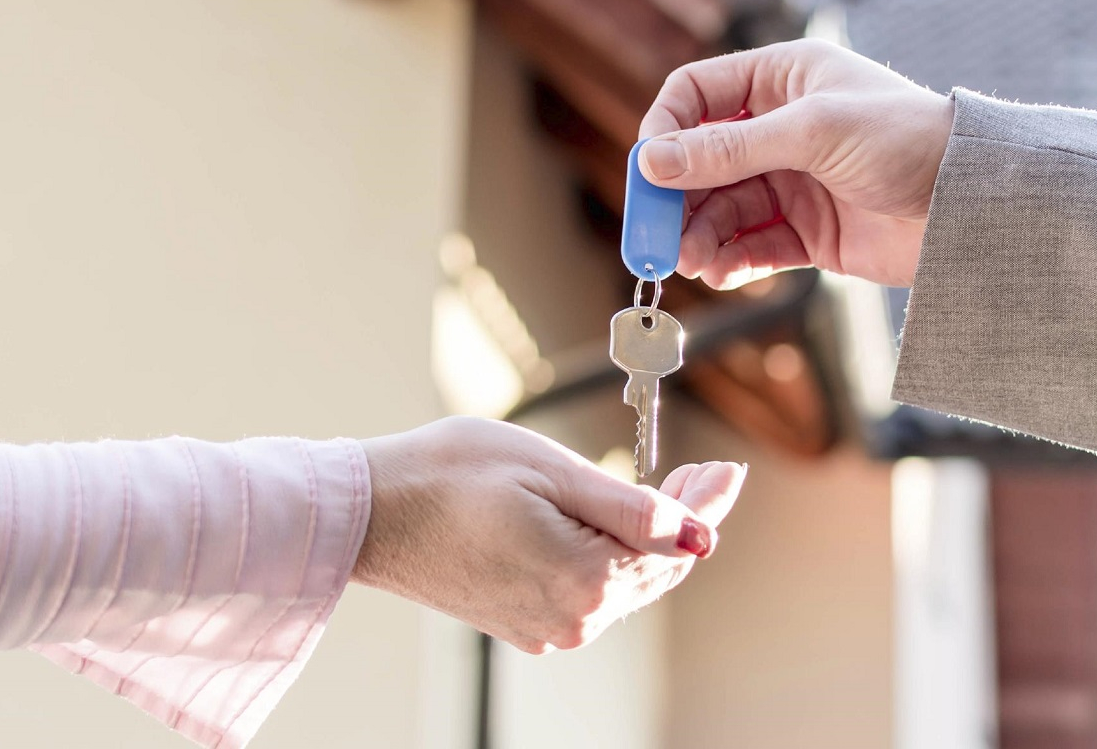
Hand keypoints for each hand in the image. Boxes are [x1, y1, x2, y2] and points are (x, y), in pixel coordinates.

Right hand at [351, 416, 746, 653]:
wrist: (370, 511)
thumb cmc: (450, 476)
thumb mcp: (553, 472)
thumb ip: (633, 509)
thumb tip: (700, 534)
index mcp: (585, 581)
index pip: (676, 545)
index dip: (708, 503)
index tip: (727, 469)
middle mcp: (572, 619)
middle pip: (656, 571)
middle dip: (687, 520)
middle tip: (705, 473)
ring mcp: (545, 626)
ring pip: (623, 583)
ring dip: (649, 540)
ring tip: (666, 490)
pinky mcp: (521, 622)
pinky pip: (588, 592)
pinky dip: (609, 558)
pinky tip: (610, 523)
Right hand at [638, 39, 953, 288]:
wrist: (974, 205)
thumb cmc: (907, 140)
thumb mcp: (812, 133)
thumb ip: (729, 150)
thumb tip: (653, 162)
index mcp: (782, 79)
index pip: (697, 95)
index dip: (665, 129)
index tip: (649, 171)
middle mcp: (780, 128)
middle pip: (700, 160)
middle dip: (676, 198)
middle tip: (655, 235)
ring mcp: (792, 181)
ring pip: (721, 209)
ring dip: (699, 234)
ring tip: (690, 261)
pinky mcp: (807, 232)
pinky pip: (751, 246)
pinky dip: (730, 260)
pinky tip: (719, 272)